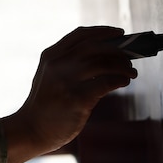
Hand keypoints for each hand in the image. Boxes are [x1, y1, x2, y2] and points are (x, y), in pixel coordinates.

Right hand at [2, 26, 136, 162]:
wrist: (31, 130)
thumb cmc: (45, 104)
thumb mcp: (48, 75)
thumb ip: (67, 63)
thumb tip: (106, 55)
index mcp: (51, 55)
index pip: (80, 34)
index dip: (103, 31)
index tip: (119, 33)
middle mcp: (58, 65)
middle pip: (95, 46)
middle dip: (117, 49)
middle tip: (130, 57)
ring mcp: (66, 81)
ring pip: (103, 63)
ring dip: (122, 66)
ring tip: (131, 72)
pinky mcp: (77, 99)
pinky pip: (106, 83)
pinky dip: (120, 79)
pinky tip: (124, 81)